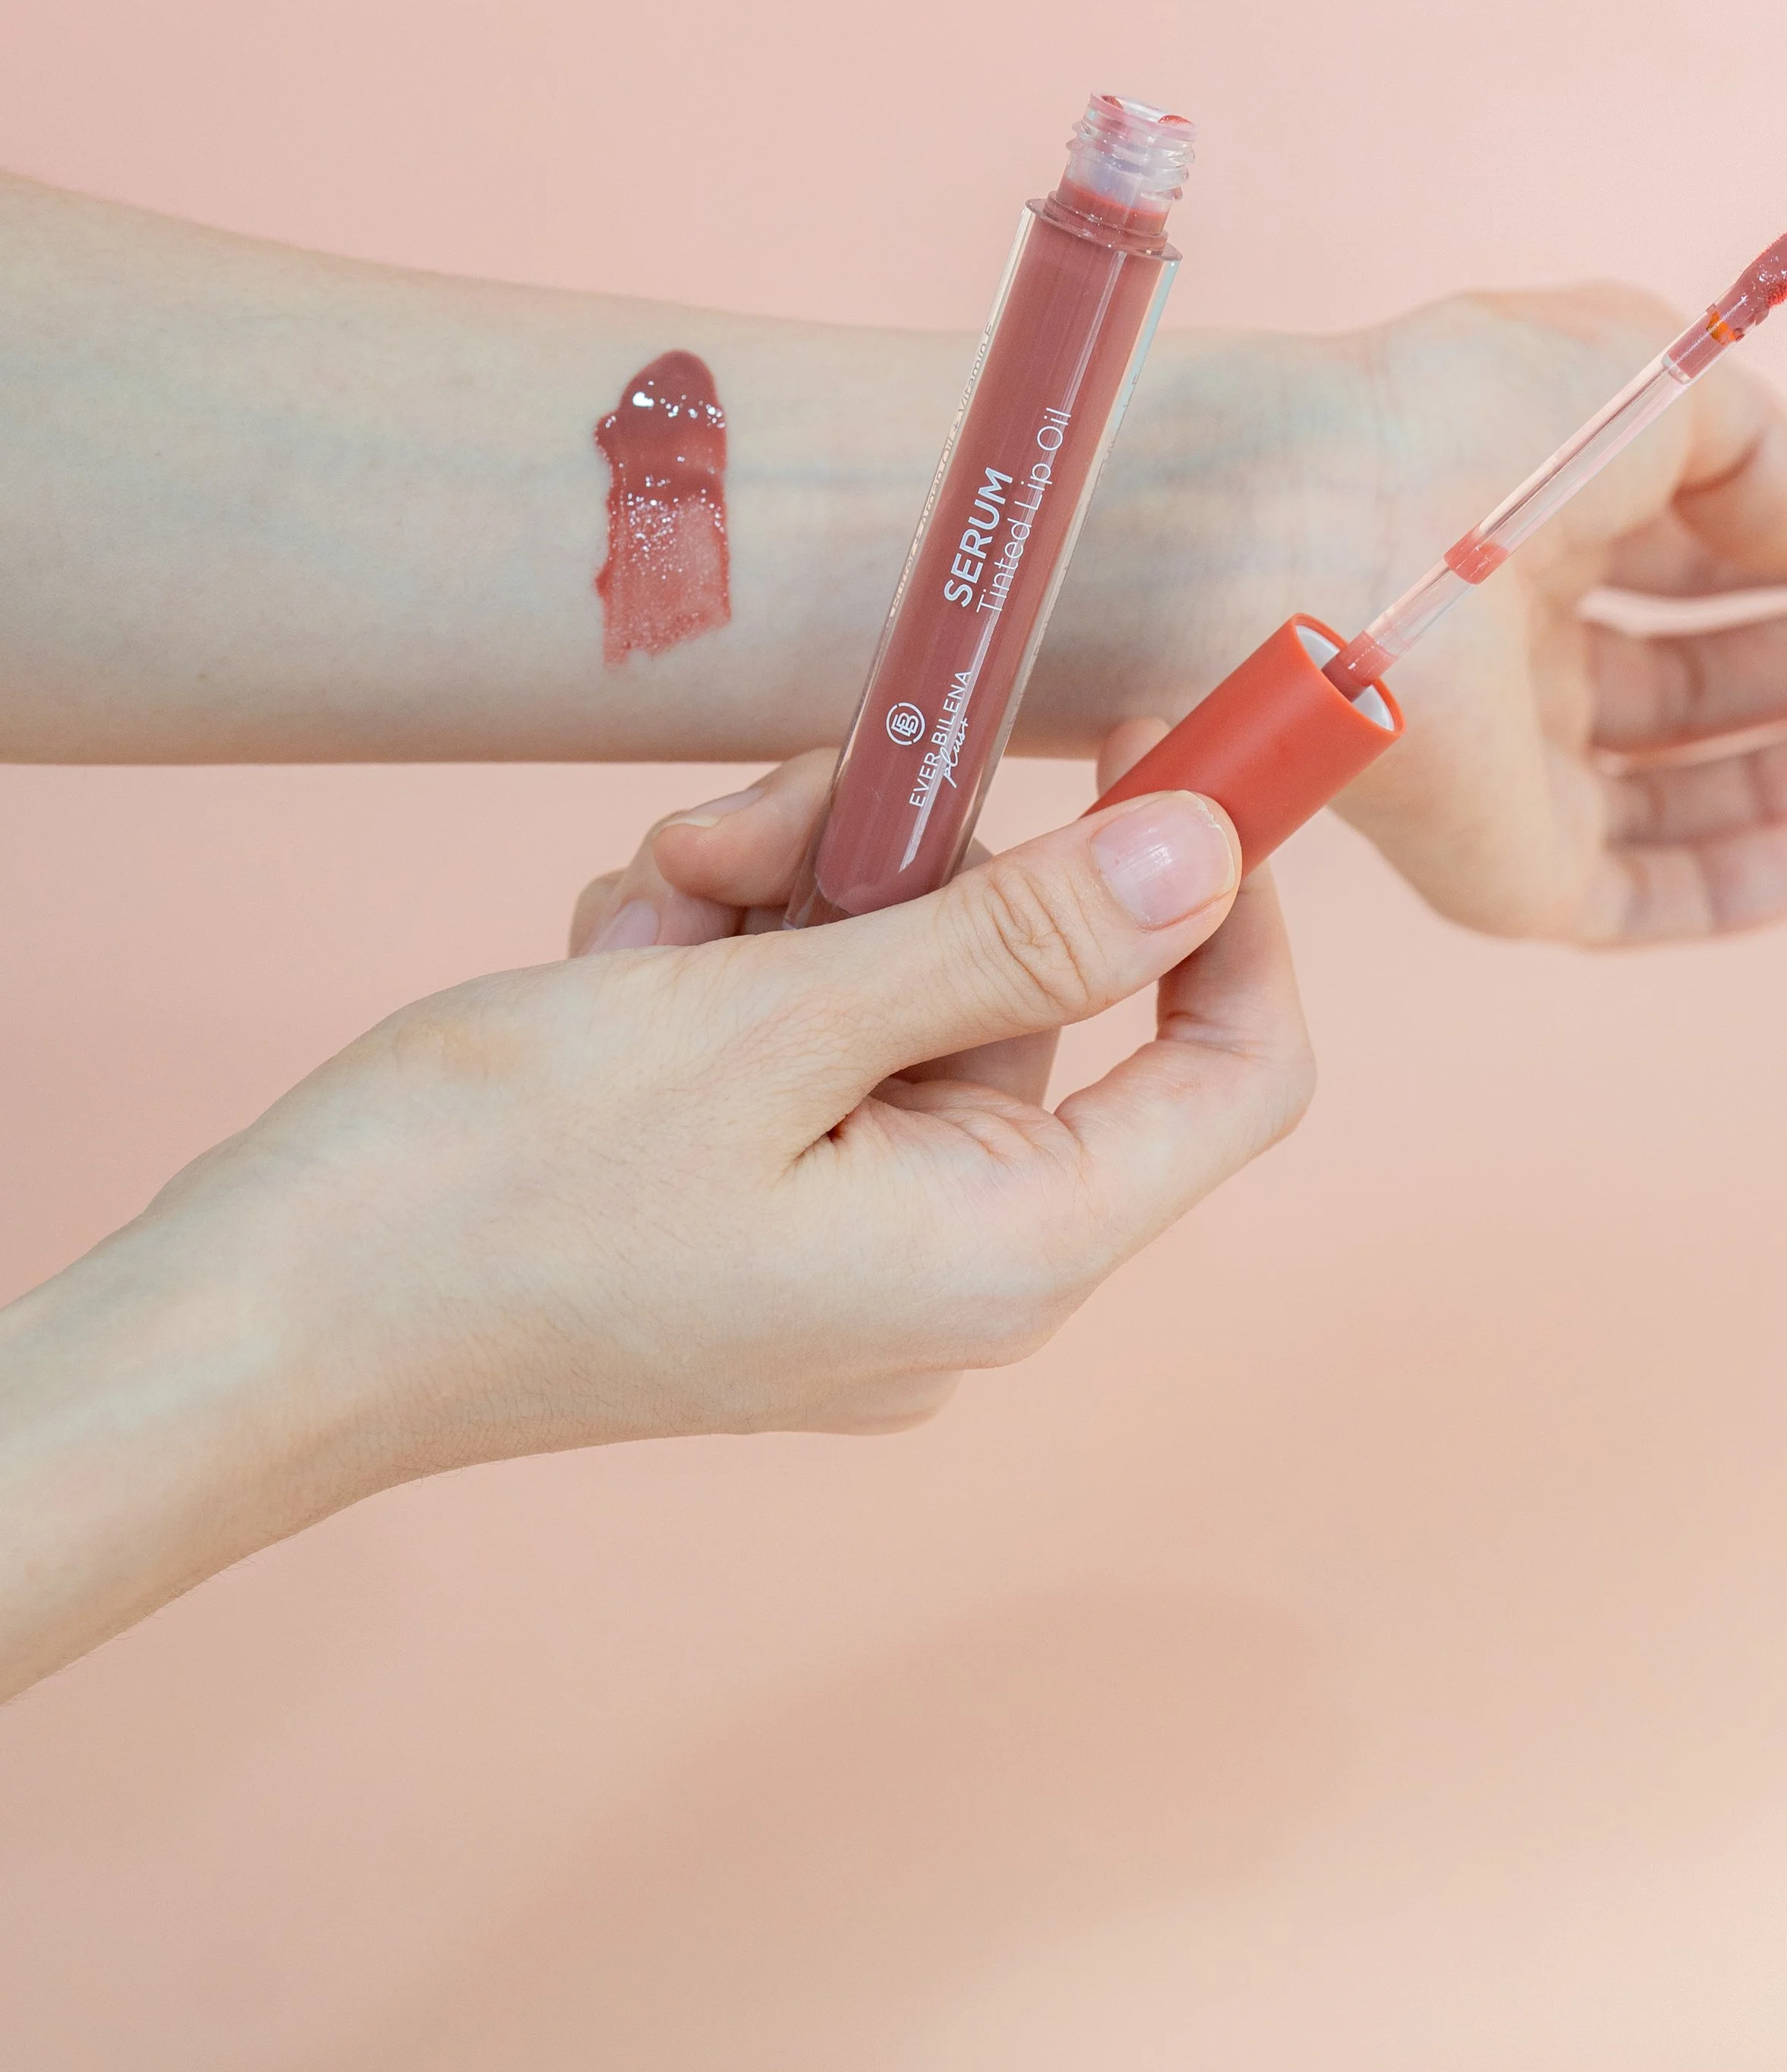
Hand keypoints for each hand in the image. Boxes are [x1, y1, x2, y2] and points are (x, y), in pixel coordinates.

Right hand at [0, 781, 1309, 1697]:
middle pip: (1033, 996)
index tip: (1165, 749)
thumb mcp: (766, 1022)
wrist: (265, 1321)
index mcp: (1002, 1253)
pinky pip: (810, 1043)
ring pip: (901, 989)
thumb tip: (1202, 853)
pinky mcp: (762, 1214)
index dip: (1230, 900)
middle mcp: (953, 1268)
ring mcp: (852, 1247)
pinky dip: (726, 967)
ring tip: (649, 900)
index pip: (1235, 1068)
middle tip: (759, 812)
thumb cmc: (492, 1191)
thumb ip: (1004, 935)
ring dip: (786, 901)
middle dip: (904, 866)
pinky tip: (614, 958)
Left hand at [1083, 293, 1786, 943]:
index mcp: (1521, 512)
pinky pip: (1631, 894)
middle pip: (1698, 669)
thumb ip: (1754, 448)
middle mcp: (1507, 640)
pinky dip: (1734, 883)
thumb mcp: (1643, 373)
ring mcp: (1501, 757)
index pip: (1692, 544)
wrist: (1317, 543)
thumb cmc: (1461, 426)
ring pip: (1681, 782)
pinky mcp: (1496, 862)